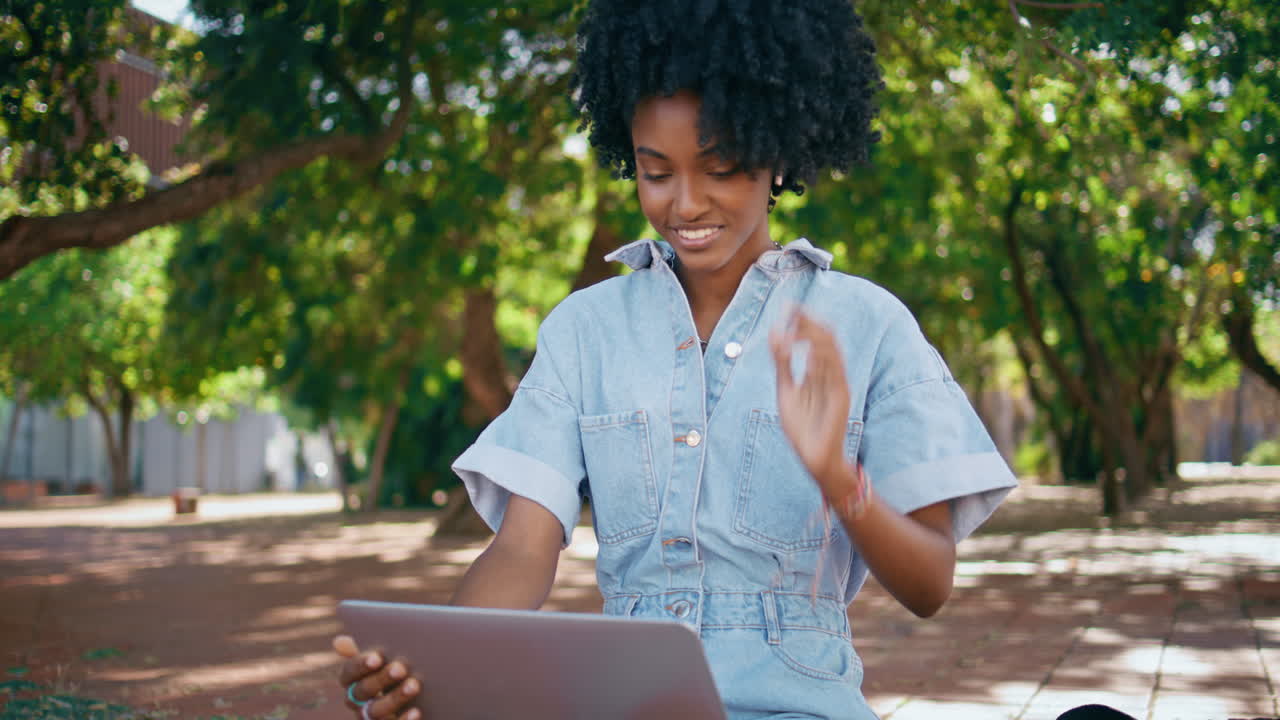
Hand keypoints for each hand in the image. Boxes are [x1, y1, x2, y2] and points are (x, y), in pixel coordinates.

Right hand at [334, 634, 422, 719]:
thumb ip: (367, 650)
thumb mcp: (383, 660)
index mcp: (352, 680)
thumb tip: (339, 641)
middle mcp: (356, 701)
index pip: (350, 672)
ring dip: (395, 698)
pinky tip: (417, 711)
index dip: (362, 665)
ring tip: (414, 685)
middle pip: (363, 691)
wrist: (418, 700)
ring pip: (375, 711)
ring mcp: (370, 718)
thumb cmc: (393, 672)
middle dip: (381, 679)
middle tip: (400, 668)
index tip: (378, 657)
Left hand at [768, 306, 851, 500]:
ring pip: (830, 351)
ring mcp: (837, 385)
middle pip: (824, 339)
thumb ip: (782, 363)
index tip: (788, 307)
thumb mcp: (786, 390)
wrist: (814, 458)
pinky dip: (822, 359)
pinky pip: (834, 373)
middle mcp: (830, 374)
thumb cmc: (802, 427)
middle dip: (809, 322)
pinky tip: (810, 348)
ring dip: (814, 336)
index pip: (814, 337)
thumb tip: (775, 332)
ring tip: (797, 323)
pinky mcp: (840, 398)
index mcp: (818, 371)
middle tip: (792, 309)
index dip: (802, 321)